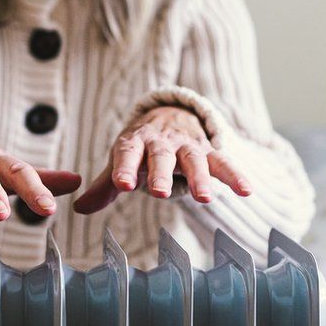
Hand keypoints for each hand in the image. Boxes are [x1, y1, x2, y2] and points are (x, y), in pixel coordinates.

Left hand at [72, 106, 250, 214]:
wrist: (170, 116)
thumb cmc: (141, 147)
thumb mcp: (122, 160)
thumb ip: (104, 186)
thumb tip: (79, 209)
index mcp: (134, 143)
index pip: (127, 154)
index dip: (124, 168)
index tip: (122, 185)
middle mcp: (161, 142)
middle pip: (161, 157)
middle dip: (161, 174)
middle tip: (159, 193)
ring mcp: (186, 145)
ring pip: (194, 159)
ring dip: (200, 178)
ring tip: (205, 199)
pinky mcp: (209, 150)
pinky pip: (224, 162)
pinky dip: (235, 175)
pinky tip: (247, 191)